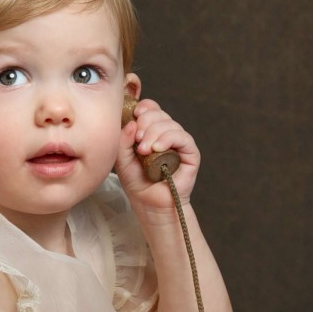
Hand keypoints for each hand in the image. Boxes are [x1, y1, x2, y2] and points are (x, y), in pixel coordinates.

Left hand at [114, 96, 199, 213]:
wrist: (149, 203)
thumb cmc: (136, 181)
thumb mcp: (122, 158)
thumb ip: (123, 139)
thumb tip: (133, 122)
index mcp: (151, 130)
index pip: (151, 108)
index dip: (144, 108)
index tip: (134, 116)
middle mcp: (166, 133)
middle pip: (159, 113)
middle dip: (146, 122)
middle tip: (137, 141)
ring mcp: (179, 142)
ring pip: (170, 124)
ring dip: (155, 133)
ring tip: (144, 150)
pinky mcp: (190, 153)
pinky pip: (182, 137)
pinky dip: (169, 139)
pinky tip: (158, 149)